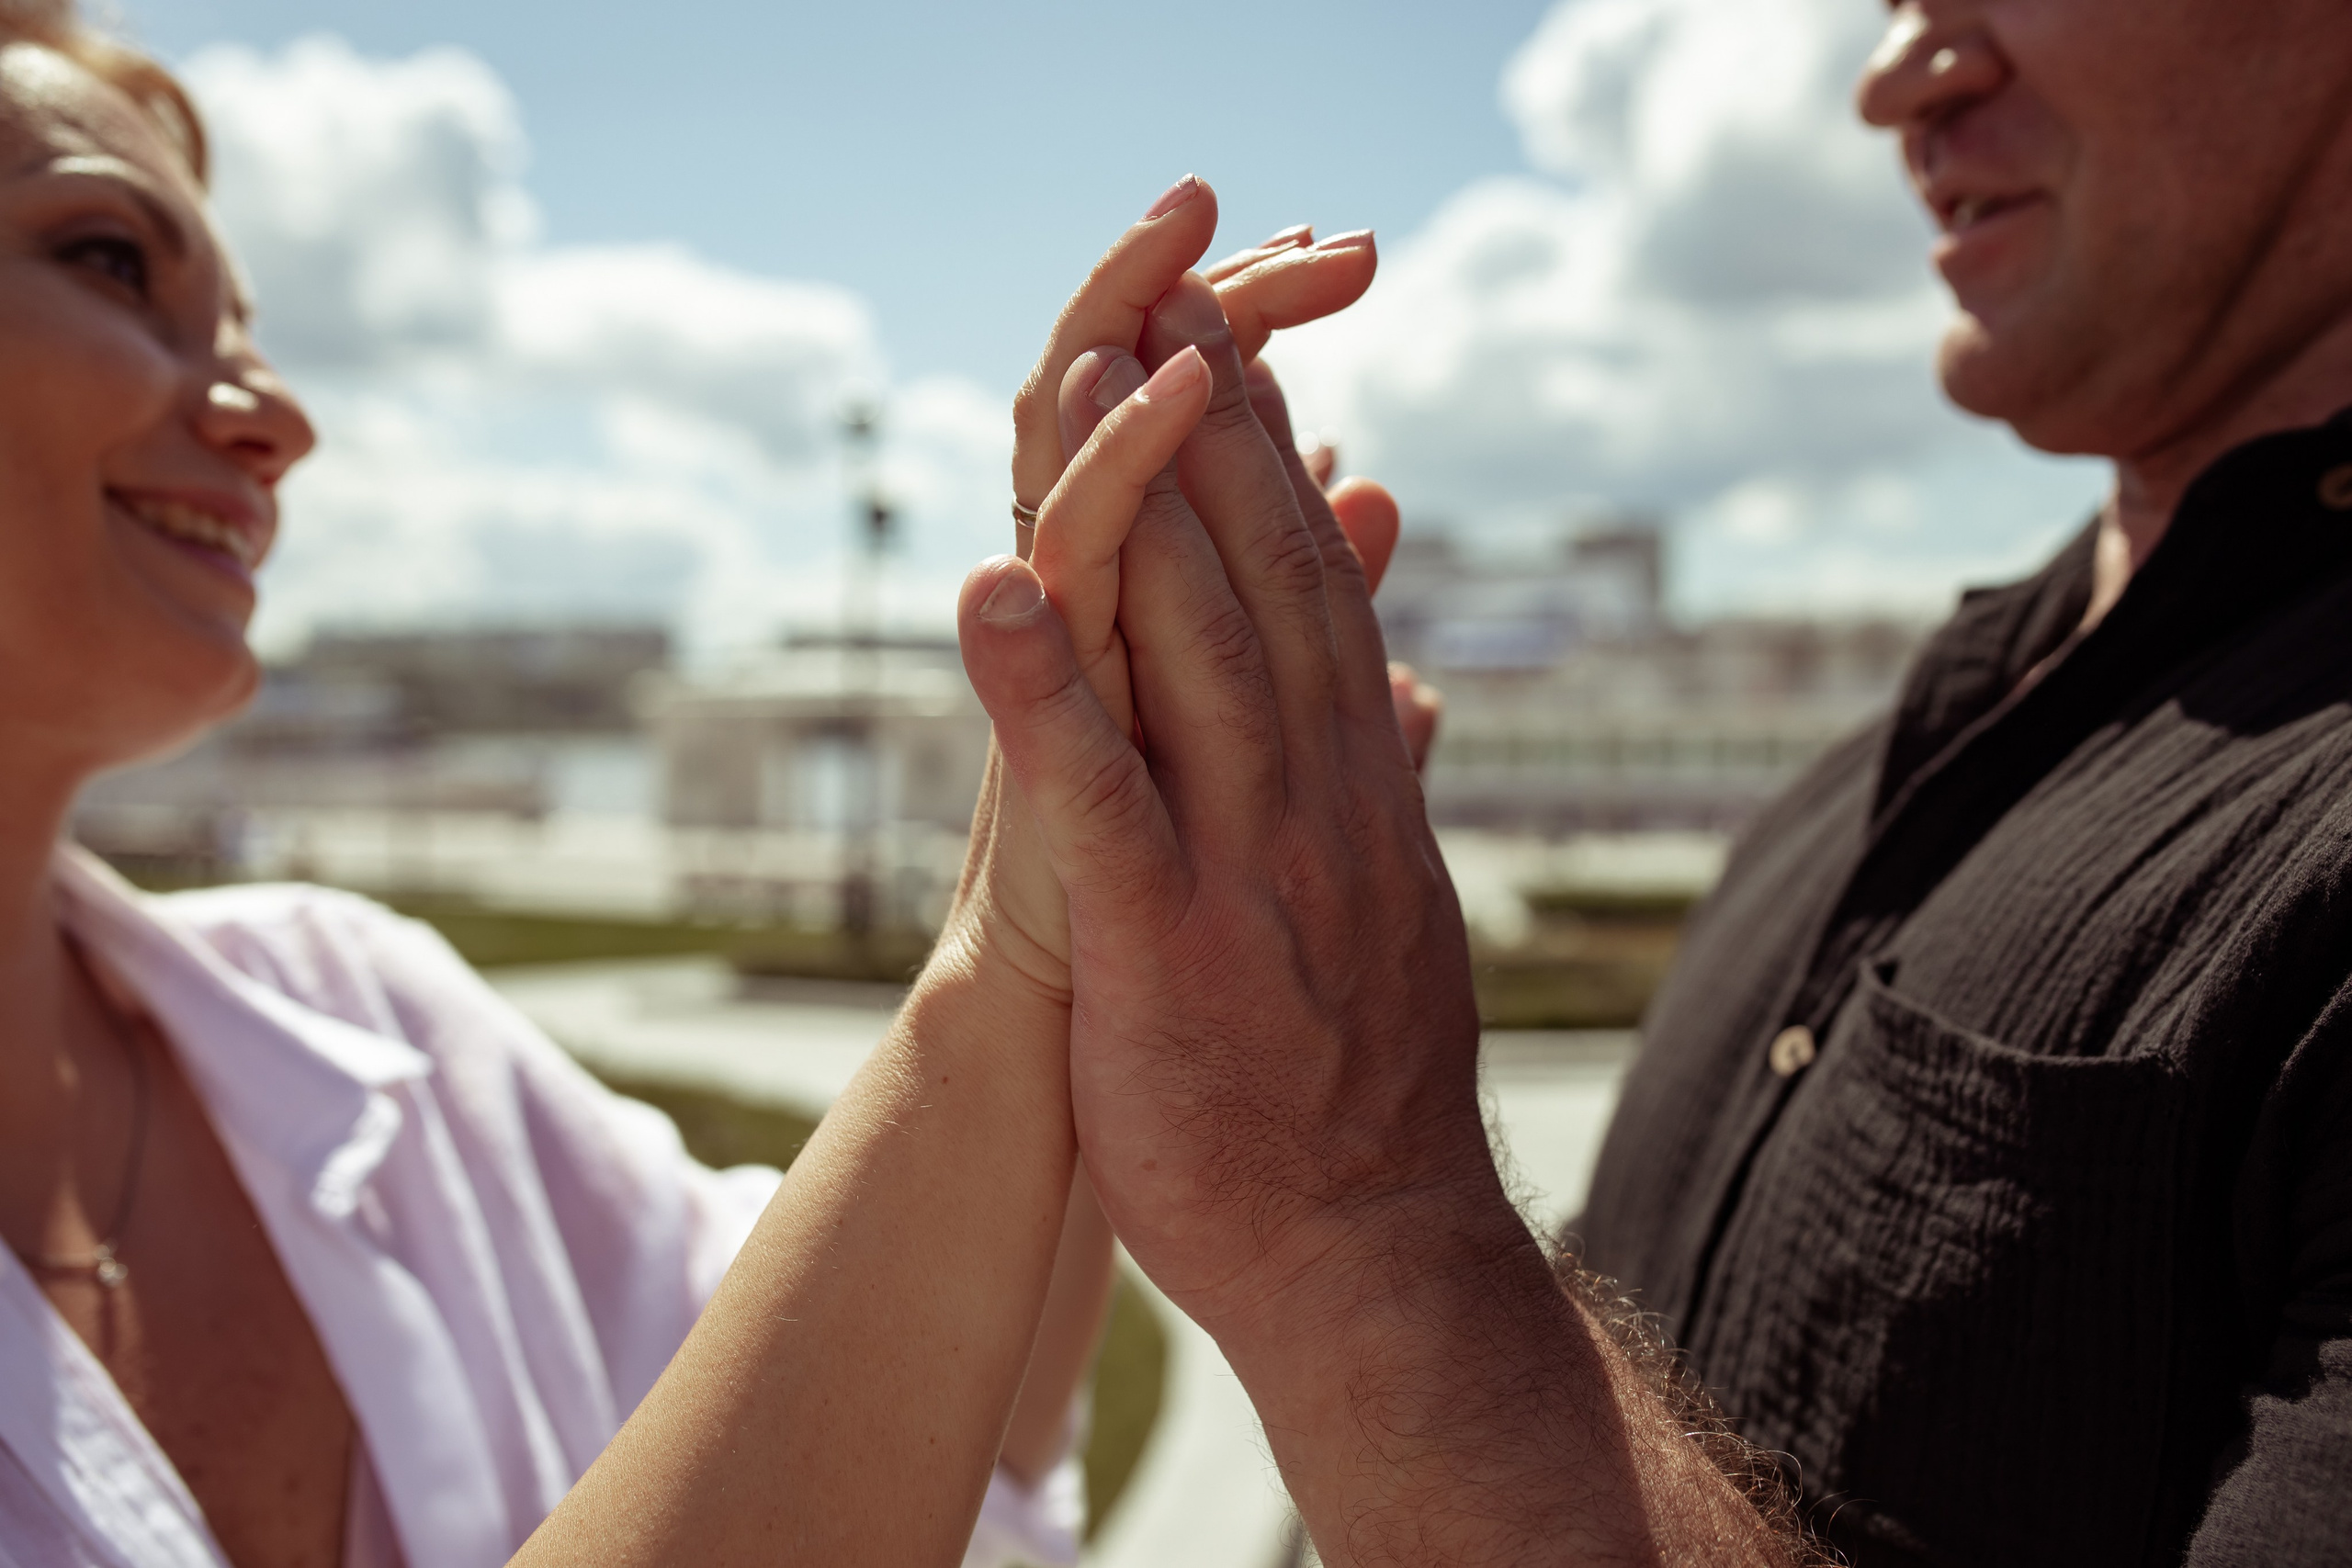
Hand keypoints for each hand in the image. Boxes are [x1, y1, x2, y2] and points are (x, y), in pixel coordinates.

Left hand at [963, 263, 1504, 1333]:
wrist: (1376, 1248)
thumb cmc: (1361, 1083)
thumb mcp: (1390, 901)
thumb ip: (1386, 777)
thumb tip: (1398, 690)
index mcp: (1362, 783)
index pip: (1315, 588)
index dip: (1267, 459)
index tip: (1228, 347)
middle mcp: (1322, 795)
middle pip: (1262, 581)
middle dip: (1209, 427)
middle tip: (1164, 292)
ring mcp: (1254, 864)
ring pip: (1197, 650)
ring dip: (1136, 502)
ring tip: (1088, 372)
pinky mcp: (1173, 944)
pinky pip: (1103, 797)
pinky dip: (1047, 688)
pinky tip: (991, 591)